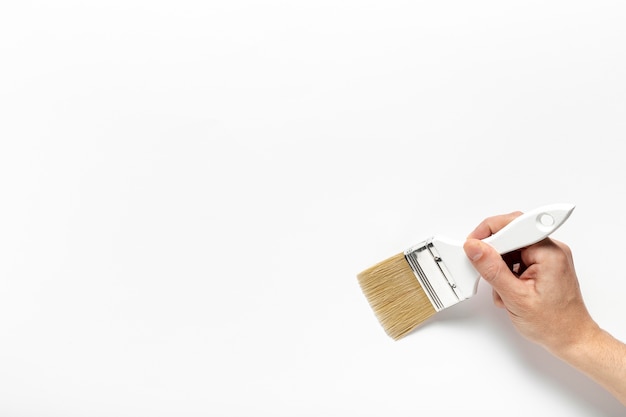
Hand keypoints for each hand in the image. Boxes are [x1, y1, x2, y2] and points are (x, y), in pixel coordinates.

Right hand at [462, 211, 597, 353]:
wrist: (571, 339)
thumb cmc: (553, 324)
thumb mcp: (515, 297)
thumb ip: (492, 269)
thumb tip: (474, 247)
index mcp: (548, 252)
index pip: (514, 225)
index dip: (490, 232)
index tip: (474, 244)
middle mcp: (551, 250)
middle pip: (511, 235)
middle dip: (494, 253)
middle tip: (486, 271)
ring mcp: (548, 257)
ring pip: (512, 248)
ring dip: (500, 266)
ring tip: (503, 288)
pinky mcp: (544, 265)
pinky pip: (518, 258)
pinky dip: (508, 272)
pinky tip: (510, 289)